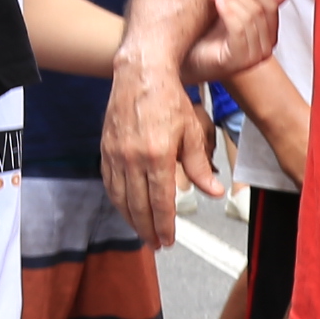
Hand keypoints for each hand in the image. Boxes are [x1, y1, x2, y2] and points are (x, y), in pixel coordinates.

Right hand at [102, 58, 212, 247]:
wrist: (140, 74)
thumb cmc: (170, 100)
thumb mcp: (192, 132)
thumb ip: (200, 167)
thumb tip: (213, 193)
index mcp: (157, 156)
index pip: (160, 202)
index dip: (164, 225)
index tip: (167, 241)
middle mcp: (133, 158)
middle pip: (138, 206)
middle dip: (147, 229)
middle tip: (156, 244)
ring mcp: (116, 154)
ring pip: (120, 198)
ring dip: (131, 219)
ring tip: (142, 232)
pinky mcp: (105, 149)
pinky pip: (109, 183)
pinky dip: (117, 201)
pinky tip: (126, 208)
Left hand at [182, 0, 291, 86]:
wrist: (183, 60)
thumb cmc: (203, 40)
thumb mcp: (232, 15)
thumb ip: (255, 3)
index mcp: (267, 38)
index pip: (271, 8)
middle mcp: (264, 50)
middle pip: (260, 11)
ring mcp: (252, 58)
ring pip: (249, 18)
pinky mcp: (236, 61)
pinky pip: (238, 30)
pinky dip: (228, 11)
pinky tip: (217, 1)